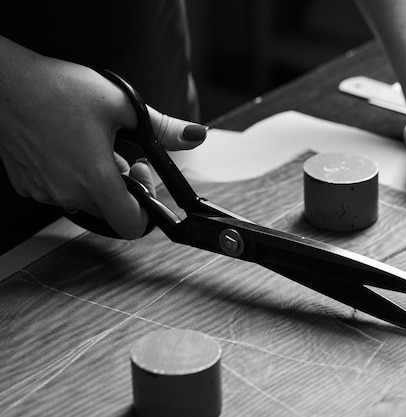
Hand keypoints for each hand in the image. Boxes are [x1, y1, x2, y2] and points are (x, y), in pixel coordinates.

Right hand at [0, 56, 206, 238]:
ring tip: (94, 144)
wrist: (2, 80)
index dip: (147, 210)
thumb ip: (163, 128)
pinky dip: (72, 178)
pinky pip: (60, 192)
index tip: (143, 176)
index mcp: (94, 179)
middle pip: (111, 212)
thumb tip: (196, 136)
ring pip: (86, 202)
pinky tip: (70, 146)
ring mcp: (43, 192)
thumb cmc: (56, 88)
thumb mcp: (122, 105)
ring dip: (98, 182)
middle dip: (124, 188)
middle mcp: (67, 193)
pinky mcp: (26, 185)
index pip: (131, 226)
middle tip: (122, 155)